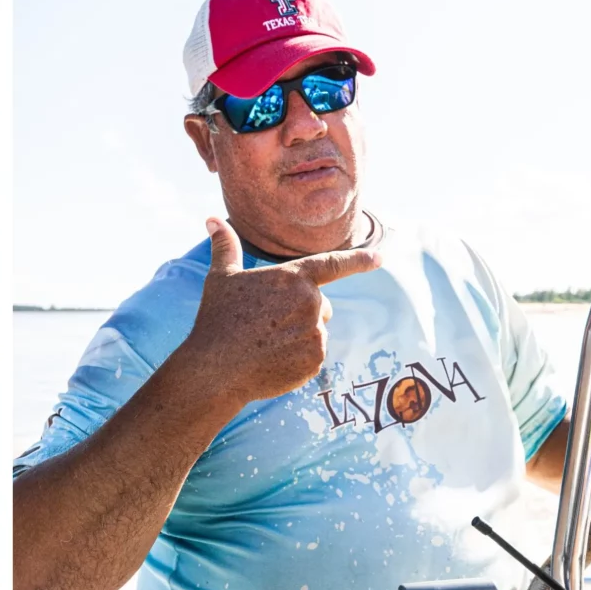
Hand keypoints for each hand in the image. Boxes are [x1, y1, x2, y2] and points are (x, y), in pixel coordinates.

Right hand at [173, 217, 381, 405]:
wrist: (216, 369)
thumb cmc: (217, 319)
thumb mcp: (220, 279)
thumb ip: (225, 247)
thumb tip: (211, 220)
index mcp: (292, 278)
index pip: (333, 264)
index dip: (359, 260)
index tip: (379, 258)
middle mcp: (311, 302)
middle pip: (320, 306)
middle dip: (300, 313)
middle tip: (266, 324)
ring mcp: (316, 332)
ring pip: (316, 331)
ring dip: (297, 336)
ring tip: (264, 344)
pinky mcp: (315, 359)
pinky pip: (313, 355)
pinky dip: (296, 359)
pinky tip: (270, 361)